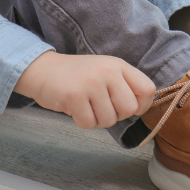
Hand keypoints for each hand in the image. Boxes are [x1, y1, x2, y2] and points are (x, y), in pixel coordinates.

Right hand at [14, 51, 154, 128]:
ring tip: (86, 105)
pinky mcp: (74, 96)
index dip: (141, 105)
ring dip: (97, 119)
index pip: (148, 89)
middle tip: (101, 106)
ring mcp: (91, 83)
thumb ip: (124, 85)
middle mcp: (107, 71)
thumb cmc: (77, 76)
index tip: (127, 107)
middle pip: (129, 109)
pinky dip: (82, 122)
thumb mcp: (105, 71)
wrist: (42, 70)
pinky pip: (89, 123)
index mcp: (118, 65)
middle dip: (116, 115)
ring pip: (109, 120)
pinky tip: (75, 108)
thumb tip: (141, 108)